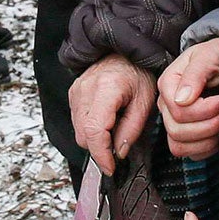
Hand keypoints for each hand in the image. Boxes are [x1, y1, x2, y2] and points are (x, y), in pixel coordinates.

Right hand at [68, 55, 155, 175]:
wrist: (125, 51)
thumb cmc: (138, 73)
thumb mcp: (145, 102)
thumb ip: (131, 130)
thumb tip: (119, 153)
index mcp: (106, 89)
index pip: (94, 131)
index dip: (101, 154)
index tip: (110, 168)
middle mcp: (85, 89)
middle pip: (83, 135)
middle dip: (99, 148)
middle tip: (118, 145)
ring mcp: (76, 91)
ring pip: (78, 131)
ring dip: (94, 138)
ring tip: (114, 126)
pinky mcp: (73, 93)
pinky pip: (77, 121)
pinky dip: (90, 128)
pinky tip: (105, 119)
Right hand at [159, 39, 218, 158]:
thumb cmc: (217, 57)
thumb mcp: (209, 55)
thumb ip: (195, 73)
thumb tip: (182, 98)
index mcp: (169, 83)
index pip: (178, 110)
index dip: (204, 110)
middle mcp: (167, 104)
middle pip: (177, 130)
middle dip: (208, 125)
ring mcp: (174, 121)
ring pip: (179, 146)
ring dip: (207, 139)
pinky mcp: (185, 136)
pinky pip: (189, 154)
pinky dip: (207, 148)